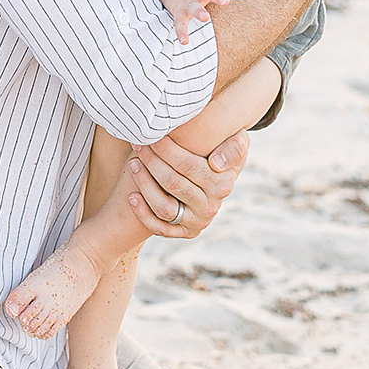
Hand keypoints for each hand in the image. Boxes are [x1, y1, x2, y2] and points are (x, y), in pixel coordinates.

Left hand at [124, 128, 248, 238]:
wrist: (218, 177)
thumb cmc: (220, 151)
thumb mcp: (237, 143)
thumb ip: (233, 147)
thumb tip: (216, 163)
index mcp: (222, 184)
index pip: (189, 166)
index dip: (167, 150)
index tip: (151, 136)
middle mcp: (211, 206)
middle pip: (173, 184)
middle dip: (151, 162)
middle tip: (138, 145)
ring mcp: (197, 221)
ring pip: (164, 207)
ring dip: (144, 185)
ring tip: (132, 164)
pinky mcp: (184, 232)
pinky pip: (161, 228)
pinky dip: (143, 214)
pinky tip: (131, 196)